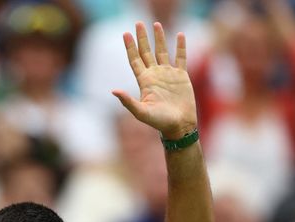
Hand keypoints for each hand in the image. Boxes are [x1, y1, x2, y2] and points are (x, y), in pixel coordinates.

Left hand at [113, 22, 197, 140]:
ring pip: (162, 52)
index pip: (135, 60)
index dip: (130, 47)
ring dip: (159, 38)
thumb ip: (128, 102)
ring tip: (156, 24)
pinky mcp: (181, 76)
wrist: (179, 125)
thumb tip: (113, 91)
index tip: (125, 34)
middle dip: (142, 38)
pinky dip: (181, 46)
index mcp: (144, 81)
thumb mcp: (141, 112)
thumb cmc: (159, 122)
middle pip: (146, 52)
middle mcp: (155, 75)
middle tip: (138, 23)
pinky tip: (180, 35)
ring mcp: (168, 74)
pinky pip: (181, 57)